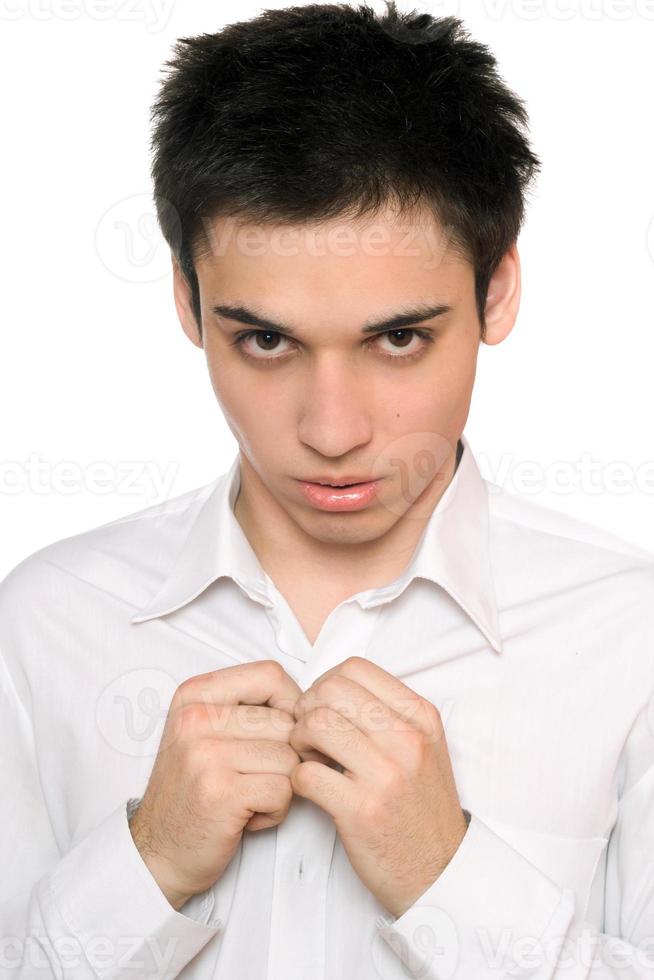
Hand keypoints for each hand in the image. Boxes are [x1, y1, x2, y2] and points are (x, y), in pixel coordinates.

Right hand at [129, 660, 334, 909]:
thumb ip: (251, 710)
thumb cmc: (195, 791)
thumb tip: (315, 707)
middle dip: (287, 756)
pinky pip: (284, 789)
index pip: (271, 675)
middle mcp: (196, 718)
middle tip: (257, 779)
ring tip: (250, 797)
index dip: (292, 706)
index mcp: (195, 694)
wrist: (157, 852)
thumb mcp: (208, 732)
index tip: (283, 735)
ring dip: (282, 787)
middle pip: (287, 722)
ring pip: (290, 757)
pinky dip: (276, 810)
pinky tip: (248, 817)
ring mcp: (205, 754)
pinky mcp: (220, 792)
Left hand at [288, 656, 469, 918]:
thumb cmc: (420, 805)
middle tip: (308, 735)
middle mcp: (407, 739)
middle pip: (329, 691)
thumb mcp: (423, 745)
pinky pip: (305, 773)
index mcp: (420, 716)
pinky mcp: (361, 811)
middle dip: (306, 709)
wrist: (440, 870)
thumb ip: (386, 712)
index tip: (322, 708)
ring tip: (309, 759)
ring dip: (298, 741)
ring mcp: (386, 775)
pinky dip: (297, 778)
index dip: (325, 684)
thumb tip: (329, 689)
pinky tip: (311, 787)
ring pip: (315, 724)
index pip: (354, 668)